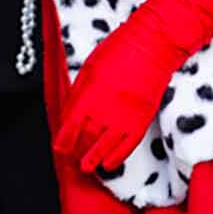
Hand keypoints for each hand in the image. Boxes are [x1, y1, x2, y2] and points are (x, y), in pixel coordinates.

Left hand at [52, 14, 179, 175]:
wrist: (152, 46)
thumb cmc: (118, 51)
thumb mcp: (88, 69)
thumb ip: (78, 95)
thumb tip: (69, 116)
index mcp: (89, 94)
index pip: (71, 126)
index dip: (64, 141)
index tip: (60, 148)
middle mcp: (106, 109)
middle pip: (87, 138)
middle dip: (78, 150)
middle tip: (72, 158)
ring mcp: (126, 116)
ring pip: (105, 147)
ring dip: (94, 159)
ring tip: (86, 167)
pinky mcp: (143, 120)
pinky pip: (128, 146)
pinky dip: (117, 157)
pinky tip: (109, 164)